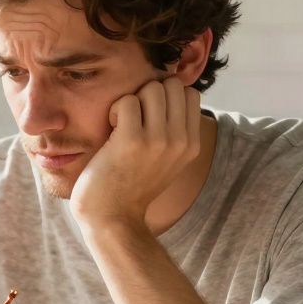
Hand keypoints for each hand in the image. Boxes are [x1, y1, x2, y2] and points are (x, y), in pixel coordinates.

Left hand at [70, 76, 201, 230]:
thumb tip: (173, 89)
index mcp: (191, 145)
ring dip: (132, 100)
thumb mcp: (166, 161)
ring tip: (122, 124)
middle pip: (171, 85)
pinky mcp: (132, 141)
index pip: (189, 94)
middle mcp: (180, 142)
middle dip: (149, 94)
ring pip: (151, 88)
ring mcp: (158, 141)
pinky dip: (116, 109)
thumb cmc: (130, 185)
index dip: (166, 95)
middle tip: (134, 118)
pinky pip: (127, 100)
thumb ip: (175, 131)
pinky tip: (111, 130)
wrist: (111, 218)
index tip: (149, 115)